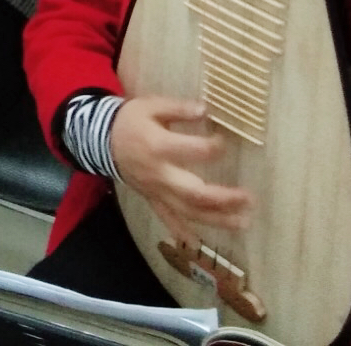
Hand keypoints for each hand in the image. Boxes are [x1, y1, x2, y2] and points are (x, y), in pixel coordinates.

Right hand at [110, 96, 251, 243]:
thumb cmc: (130, 120)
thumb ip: (178, 108)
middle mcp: (159, 174)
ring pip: (188, 211)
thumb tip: (205, 109)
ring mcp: (156, 191)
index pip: (193, 151)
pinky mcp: (152, 199)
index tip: (225, 141)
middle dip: (223, 198)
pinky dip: (182, 233)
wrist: (101, 139)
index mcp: (158, 146)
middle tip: (248, 198)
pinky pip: (168, 219)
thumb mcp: (151, 105)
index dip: (213, 147)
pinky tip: (199, 245)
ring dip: (216, 219)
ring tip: (243, 222)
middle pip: (194, 192)